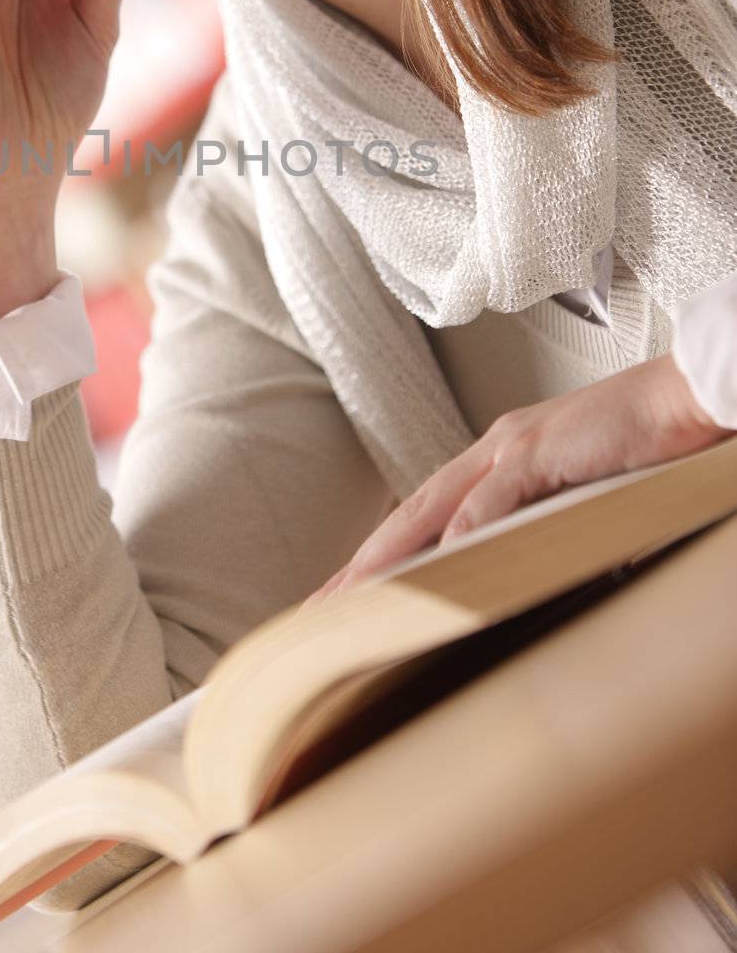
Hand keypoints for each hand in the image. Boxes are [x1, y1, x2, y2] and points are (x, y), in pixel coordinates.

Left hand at [300, 352, 727, 610]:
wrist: (685, 397)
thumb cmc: (646, 449)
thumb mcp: (584, 499)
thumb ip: (547, 530)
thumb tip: (524, 581)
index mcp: (499, 460)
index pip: (427, 515)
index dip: (386, 555)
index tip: (350, 595)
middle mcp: (493, 450)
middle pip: (411, 513)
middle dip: (365, 563)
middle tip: (321, 609)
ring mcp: (513, 446)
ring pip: (434, 508)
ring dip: (393, 556)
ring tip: (357, 600)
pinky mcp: (541, 449)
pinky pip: (492, 500)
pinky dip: (464, 534)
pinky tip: (439, 568)